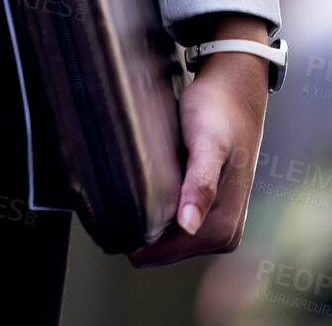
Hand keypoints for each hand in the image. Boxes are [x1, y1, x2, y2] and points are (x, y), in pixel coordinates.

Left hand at [128, 15, 269, 267]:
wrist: (234, 91)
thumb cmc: (218, 112)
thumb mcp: (206, 145)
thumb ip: (201, 185)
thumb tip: (189, 226)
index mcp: (223, 227)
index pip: (168, 253)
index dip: (138, 244)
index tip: (109, 227)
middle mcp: (224, 233)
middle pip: (168, 249)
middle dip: (142, 234)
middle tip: (112, 208)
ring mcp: (219, 222)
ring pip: (171, 238)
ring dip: (149, 224)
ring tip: (126, 199)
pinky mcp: (211, 207)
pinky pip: (177, 223)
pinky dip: (159, 213)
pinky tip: (144, 194)